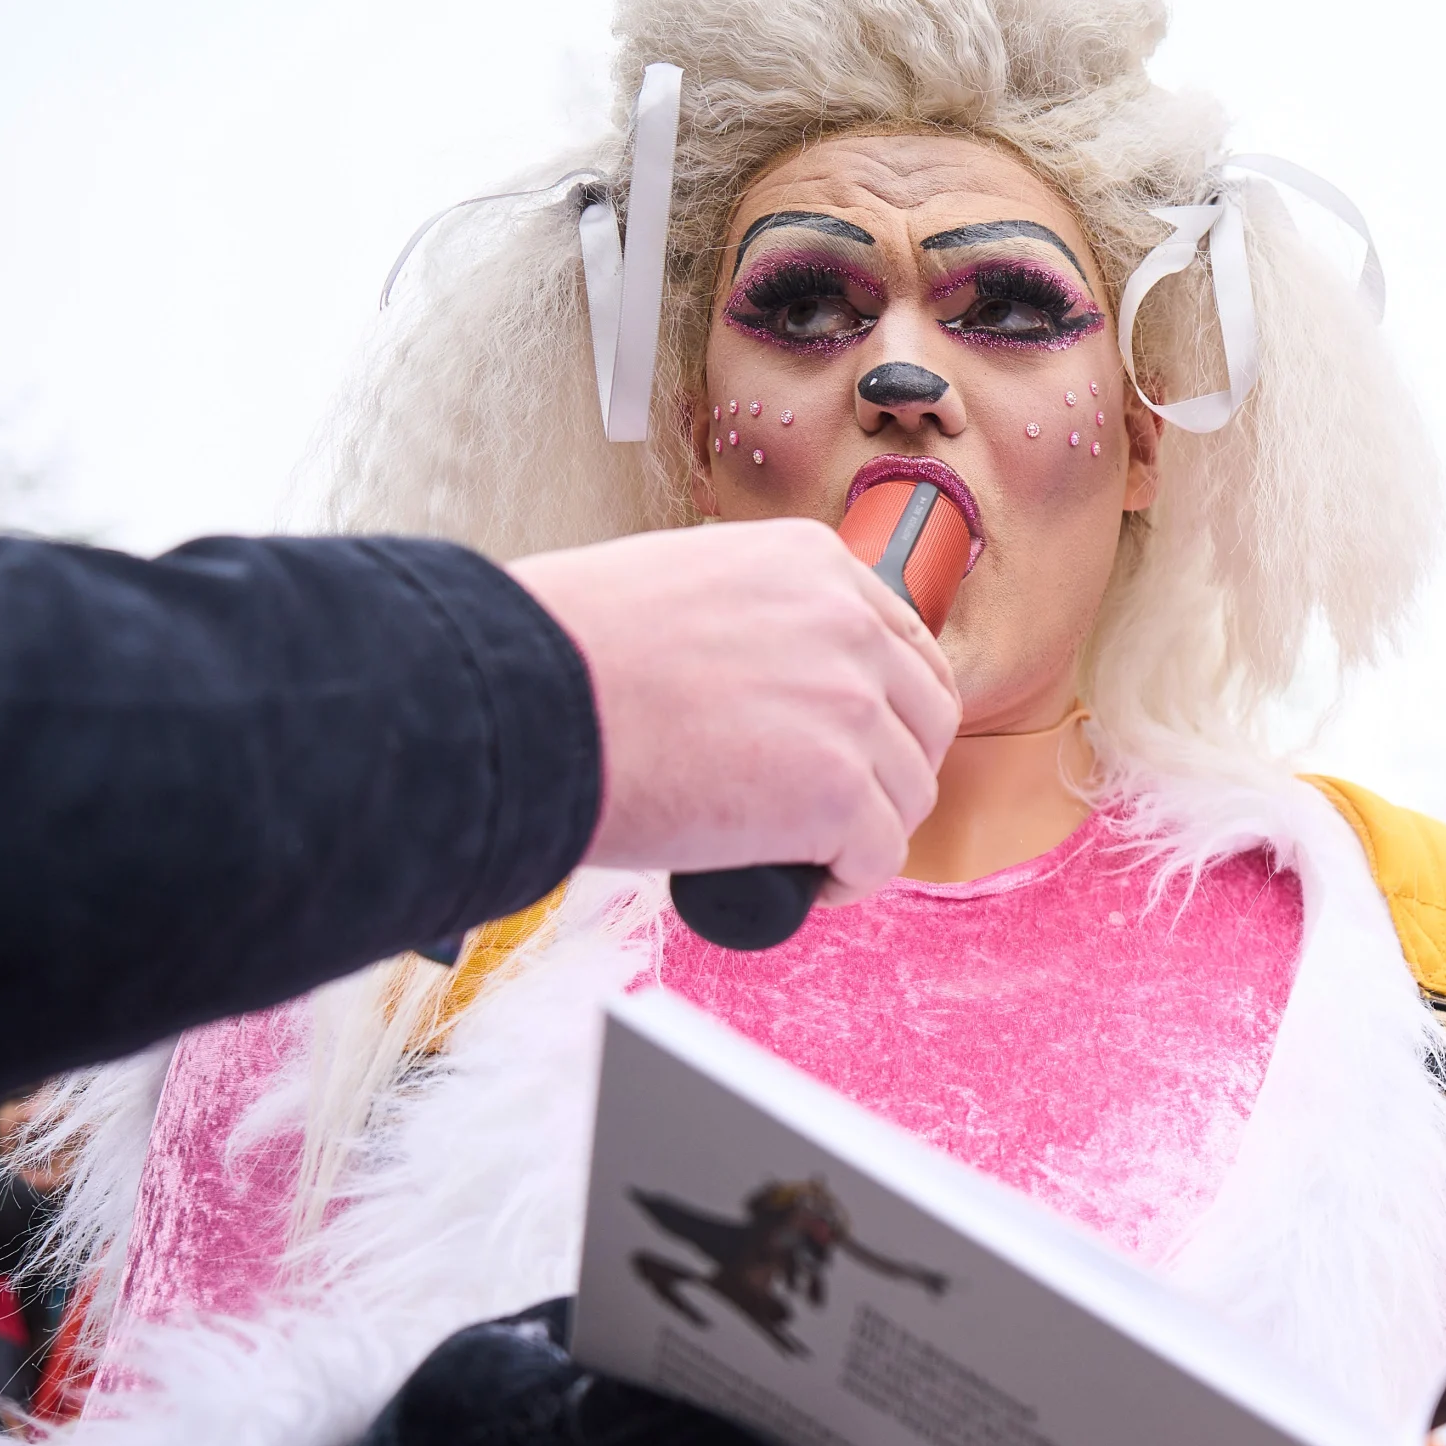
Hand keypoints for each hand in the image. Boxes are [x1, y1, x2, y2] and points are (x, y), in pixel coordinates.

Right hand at [509, 519, 961, 903]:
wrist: (521, 701)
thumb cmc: (561, 654)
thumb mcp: (679, 586)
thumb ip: (748, 619)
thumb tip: (768, 684)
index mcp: (810, 563)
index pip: (901, 642)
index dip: (889, 707)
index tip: (862, 744)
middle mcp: (847, 625)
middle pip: (924, 718)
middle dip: (891, 769)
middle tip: (840, 808)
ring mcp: (850, 708)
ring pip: (908, 792)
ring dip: (867, 828)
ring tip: (807, 851)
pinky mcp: (839, 792)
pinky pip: (880, 857)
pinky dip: (849, 881)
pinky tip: (807, 883)